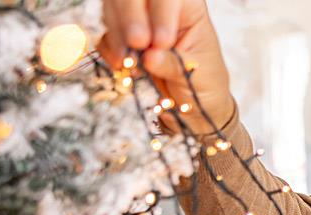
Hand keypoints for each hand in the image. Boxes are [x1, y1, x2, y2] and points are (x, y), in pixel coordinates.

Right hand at [99, 0, 234, 133]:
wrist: (194, 108)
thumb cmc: (205, 84)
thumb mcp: (198, 74)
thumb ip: (174, 64)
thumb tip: (151, 56)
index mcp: (188, 8)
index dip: (161, 13)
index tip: (162, 42)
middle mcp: (160, 9)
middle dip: (130, 17)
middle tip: (137, 43)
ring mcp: (138, 21)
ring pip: (114, 9)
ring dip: (117, 35)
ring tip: (130, 61)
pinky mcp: (121, 39)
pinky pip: (105, 34)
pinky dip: (108, 49)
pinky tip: (121, 65)